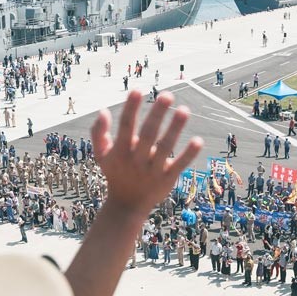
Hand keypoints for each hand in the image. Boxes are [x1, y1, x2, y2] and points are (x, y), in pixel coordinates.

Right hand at [91, 91, 201, 215]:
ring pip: (165, 147)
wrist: (126, 206)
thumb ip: (98, 132)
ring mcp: (153, 170)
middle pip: (148, 134)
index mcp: (121, 151)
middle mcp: (136, 160)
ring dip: (175, 129)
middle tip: (167, 94)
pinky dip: (188, 154)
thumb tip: (103, 111)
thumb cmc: (115, 173)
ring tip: (184, 110)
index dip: (131, 108)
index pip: (125, 126)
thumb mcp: (101, 155)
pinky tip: (198, 140)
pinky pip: (179, 165)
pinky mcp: (167, 179)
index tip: (137, 89)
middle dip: (157, 114)